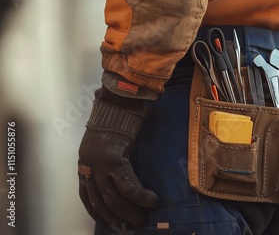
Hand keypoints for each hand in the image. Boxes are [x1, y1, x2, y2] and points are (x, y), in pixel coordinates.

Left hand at [78, 89, 158, 227]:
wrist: (119, 99)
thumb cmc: (117, 118)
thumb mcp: (108, 143)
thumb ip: (110, 159)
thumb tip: (121, 175)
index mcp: (85, 162)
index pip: (86, 195)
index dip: (98, 212)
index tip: (111, 221)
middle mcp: (88, 165)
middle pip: (100, 201)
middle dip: (116, 217)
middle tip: (131, 225)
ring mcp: (99, 163)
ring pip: (114, 198)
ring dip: (130, 211)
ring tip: (143, 217)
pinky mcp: (112, 159)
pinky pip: (128, 186)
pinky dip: (140, 197)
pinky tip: (151, 200)